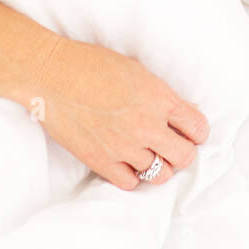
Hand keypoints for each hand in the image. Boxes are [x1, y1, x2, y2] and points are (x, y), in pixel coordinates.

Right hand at [28, 35, 209, 189]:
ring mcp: (124, 147)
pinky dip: (132, 175)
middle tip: (171, 146)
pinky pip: (131, 183)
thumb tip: (182, 114)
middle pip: (184, 157)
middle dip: (182, 152)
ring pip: (160, 174)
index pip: (197, 128)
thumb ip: (161, 95)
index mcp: (159, 98)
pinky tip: (127, 163)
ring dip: (158, 165)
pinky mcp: (101, 161)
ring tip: (148, 154)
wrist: (51, 75)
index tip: (191, 133)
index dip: (197, 132)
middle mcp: (147, 125)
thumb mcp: (136, 70)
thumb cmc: (91, 64)